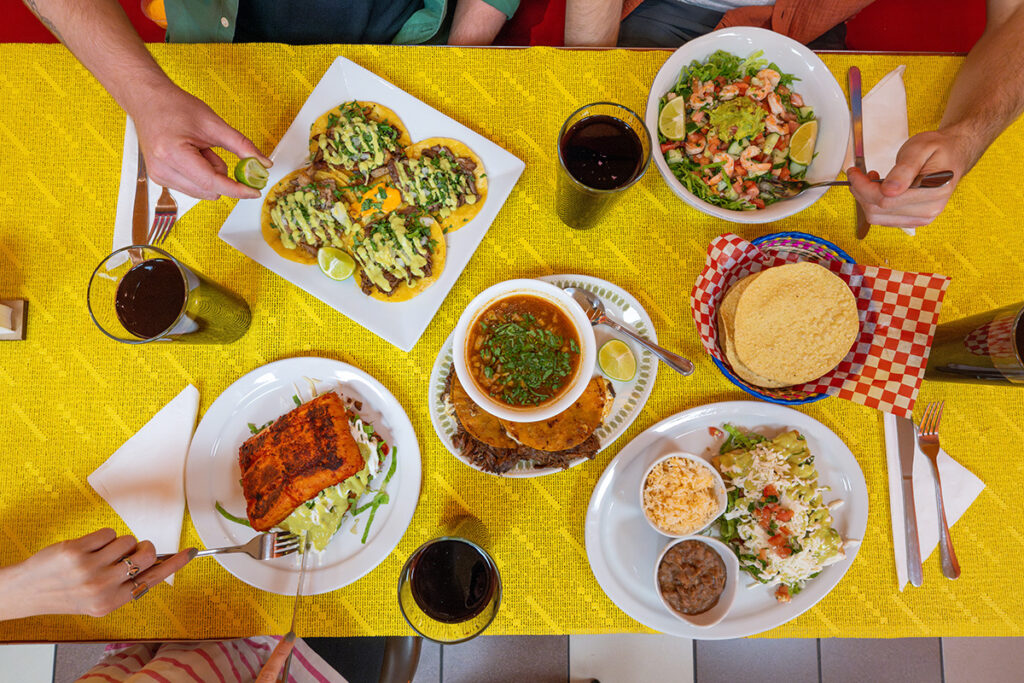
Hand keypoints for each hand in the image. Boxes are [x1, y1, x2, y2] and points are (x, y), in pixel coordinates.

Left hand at [0, 528, 193, 619]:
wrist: (29, 591)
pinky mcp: (76, 551)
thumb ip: (127, 585)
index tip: (191, 553)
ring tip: (101, 555)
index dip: (175, 564)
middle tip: (130, 552)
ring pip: (127, 541)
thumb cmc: (68, 593)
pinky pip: (108, 533)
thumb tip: (158, 562)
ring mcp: (89, 569)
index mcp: (112, 603)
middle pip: (147, 554)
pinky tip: (88, 549)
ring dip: (119, 543)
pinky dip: (102, 537)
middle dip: (143, 547)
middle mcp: (102, 588)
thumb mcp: (100, 600)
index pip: (153, 579)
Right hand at [132, 84, 272, 200]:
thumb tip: (263, 163)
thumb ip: (241, 146)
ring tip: (198, 149)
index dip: (237, 189)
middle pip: (209, 190)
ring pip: (203, 192)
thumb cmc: (174, 107)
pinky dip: (200, 174)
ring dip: (210, 174)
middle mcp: (162, 170)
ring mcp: (159, 177)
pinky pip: (193, 188)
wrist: (148, 100)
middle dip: (221, 175)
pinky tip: (191, 155)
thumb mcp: (213, 123)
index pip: (212, 182)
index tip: (255, 191)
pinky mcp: (160, 179)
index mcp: (173, 154)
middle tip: (212, 149)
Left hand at [847, 129, 967, 228]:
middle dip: (861, 192)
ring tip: (870, 180)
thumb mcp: (920, 148)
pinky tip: (879, 190)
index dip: (863, 186)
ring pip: (878, 217)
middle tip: (858, 174)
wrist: (952, 155)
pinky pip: (884, 219)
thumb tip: (889, 190)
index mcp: (933, 191)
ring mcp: (922, 218)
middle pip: (878, 210)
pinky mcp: (914, 220)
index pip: (886, 199)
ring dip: (866, 200)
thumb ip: (904, 169)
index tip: (854, 172)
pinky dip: (874, 206)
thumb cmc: (937, 149)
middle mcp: (929, 210)